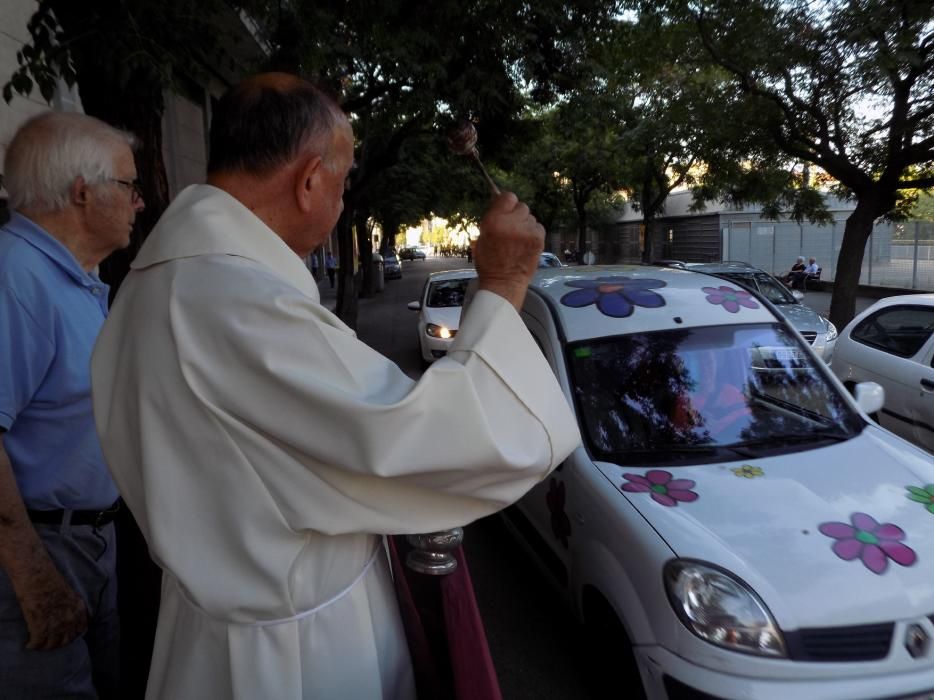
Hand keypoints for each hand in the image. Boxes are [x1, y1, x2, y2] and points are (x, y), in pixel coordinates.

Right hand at [17, 566, 87, 649]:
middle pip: (66, 640)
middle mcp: (69, 620)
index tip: (66, 637)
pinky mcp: (40, 628)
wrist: (38, 578)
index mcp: (78, 610)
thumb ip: (72, 606)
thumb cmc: (52, 581)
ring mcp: (55, 626)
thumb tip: (69, 614)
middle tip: (52, 643)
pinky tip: (30, 644)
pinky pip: (37, 644)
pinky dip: (33, 645)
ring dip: (45, 646)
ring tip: (40, 645)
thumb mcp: (71, 594)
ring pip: (52, 645)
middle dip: (59, 643)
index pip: (80, 630)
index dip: (72, 635)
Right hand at [474, 192, 543, 309]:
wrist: (504, 282)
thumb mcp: (482, 236)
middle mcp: (512, 223)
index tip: (505, 210)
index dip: (507, 203)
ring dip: (525, 224)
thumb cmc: (489, 261)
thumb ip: (493, 217)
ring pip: (530, 217)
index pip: (508, 196)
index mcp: (495, 221)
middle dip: (516, 215)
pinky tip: (526, 243)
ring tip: (518, 239)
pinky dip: (533, 232)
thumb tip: (501, 201)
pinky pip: (538, 227)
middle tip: (511, 228)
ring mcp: (527, 231)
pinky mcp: (538, 239)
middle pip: (521, 206)